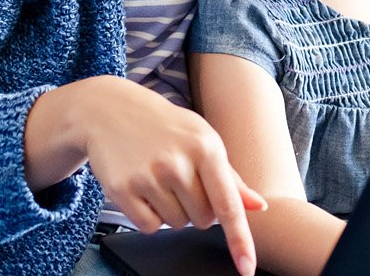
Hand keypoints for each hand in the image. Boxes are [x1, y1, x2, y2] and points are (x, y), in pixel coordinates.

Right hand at [34, 76, 266, 275]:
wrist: (110, 110)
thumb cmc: (164, 127)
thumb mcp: (202, 139)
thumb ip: (231, 177)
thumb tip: (258, 206)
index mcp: (206, 147)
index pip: (228, 204)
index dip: (240, 239)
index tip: (246, 268)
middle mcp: (178, 162)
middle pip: (204, 220)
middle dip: (197, 208)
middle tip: (182, 180)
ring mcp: (149, 176)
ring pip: (177, 225)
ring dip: (173, 211)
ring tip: (160, 179)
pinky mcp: (123, 189)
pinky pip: (149, 228)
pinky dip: (150, 217)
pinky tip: (144, 190)